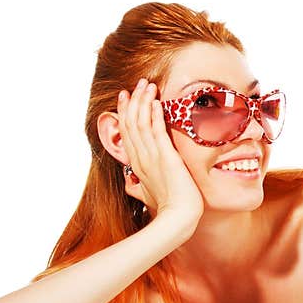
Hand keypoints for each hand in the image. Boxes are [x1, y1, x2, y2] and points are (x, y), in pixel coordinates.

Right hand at [118, 78, 204, 227]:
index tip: (126, 97)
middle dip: (133, 101)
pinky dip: (154, 114)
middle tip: (137, 83)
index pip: (127, 133)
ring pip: (141, 123)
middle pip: (131, 123)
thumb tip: (130, 186)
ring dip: (143, 101)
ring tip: (146, 84)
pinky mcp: (165, 157)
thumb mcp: (149, 195)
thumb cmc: (169, 208)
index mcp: (137, 165)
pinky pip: (156, 130)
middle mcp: (141, 158)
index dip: (125, 113)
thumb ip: (139, 187)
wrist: (178, 218)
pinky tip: (156, 101)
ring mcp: (151, 157)